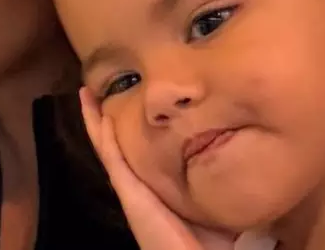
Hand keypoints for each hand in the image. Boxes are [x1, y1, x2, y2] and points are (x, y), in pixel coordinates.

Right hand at [80, 89, 235, 249]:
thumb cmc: (210, 244)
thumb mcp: (216, 204)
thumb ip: (218, 181)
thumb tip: (238, 155)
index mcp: (156, 187)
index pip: (139, 151)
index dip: (127, 126)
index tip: (125, 99)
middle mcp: (139, 187)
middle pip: (115, 145)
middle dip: (102, 118)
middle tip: (90, 89)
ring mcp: (132, 191)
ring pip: (108, 149)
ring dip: (96, 122)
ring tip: (85, 94)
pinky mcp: (132, 198)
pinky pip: (115, 162)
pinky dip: (106, 140)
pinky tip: (101, 118)